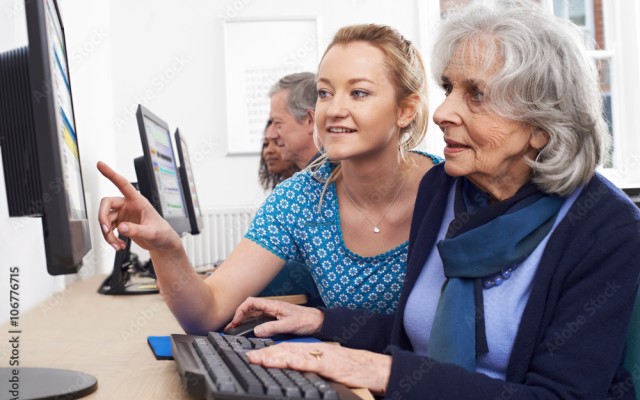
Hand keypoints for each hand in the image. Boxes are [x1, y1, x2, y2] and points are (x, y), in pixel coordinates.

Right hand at [96, 161, 180, 252]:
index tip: (100, 164)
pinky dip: (110, 238)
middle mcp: (128, 205)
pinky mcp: (121, 223)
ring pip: (105, 219)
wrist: (162, 243)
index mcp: (138, 201)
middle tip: (106, 230)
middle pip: (106, 204)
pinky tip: (118, 245)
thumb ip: (137, 230)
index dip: (111, 174)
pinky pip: (108, 229)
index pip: (123, 184)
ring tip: (116, 245)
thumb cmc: (162, 233)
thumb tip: (122, 228)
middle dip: (103, 218)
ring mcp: (123, 214)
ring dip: (107, 234)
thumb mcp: (152, 232)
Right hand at [225, 297, 323, 336]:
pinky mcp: (276, 319)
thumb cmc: (307, 320)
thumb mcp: (289, 325)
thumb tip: (256, 331)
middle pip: (250, 309)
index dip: (240, 310)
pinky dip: (251, 324)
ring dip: (243, 321)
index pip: (251, 303)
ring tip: (235, 329)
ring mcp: (273, 313)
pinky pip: (260, 320)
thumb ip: (272, 328)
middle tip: (230, 328)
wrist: (318, 322)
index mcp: (273, 305)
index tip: (235, 321)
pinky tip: (248, 330)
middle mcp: (271, 308)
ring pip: (254, 315)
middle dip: (238, 317)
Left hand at [246, 343, 390, 393]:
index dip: (269, 352)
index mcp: (313, 351)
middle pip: (286, 350)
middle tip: (249, 357)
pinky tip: (285, 362)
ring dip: (274, 357)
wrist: (372, 367)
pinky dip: (297, 362)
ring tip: (259, 359)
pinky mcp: (329, 364)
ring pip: (294, 354)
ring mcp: (321, 356)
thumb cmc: (351, 369)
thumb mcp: (326, 367)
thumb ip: (310, 367)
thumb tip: (293, 371)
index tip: (254, 356)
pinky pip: (310, 362)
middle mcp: (315, 350)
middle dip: (266, 354)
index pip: (287, 350)